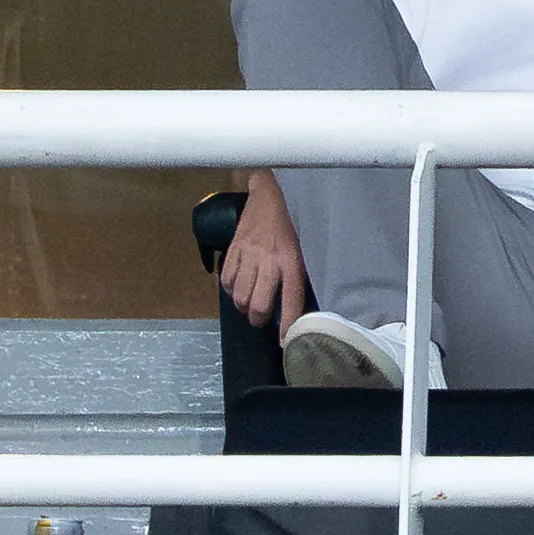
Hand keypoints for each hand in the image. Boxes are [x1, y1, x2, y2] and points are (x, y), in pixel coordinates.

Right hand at [222, 168, 307, 336]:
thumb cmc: (296, 222)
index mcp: (293, 260)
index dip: (287, 326)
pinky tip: (238, 287)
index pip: (291, 301)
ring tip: (251, 305)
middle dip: (259, 319)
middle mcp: (269, 259)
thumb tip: (299, 305)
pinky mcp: (234, 248)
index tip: (285, 343)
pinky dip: (231, 290)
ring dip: (244, 306)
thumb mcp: (307, 247)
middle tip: (262, 319)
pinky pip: (226, 280)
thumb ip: (301, 274)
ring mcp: (249, 254)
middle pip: (258, 305)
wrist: (273, 191)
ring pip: (240, 296)